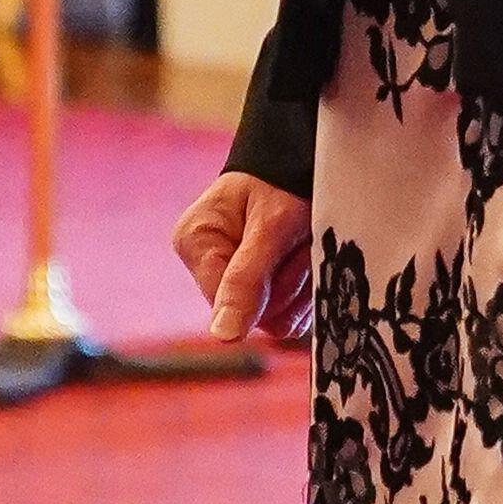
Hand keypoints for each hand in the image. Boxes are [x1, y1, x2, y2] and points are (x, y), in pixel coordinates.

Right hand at [172, 169, 316, 345]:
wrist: (300, 167)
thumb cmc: (282, 184)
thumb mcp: (271, 226)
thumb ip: (246, 281)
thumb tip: (222, 336)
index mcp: (194, 243)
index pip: (228, 301)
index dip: (266, 285)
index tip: (285, 246)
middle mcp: (206, 265)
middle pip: (255, 314)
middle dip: (289, 280)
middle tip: (299, 239)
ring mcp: (233, 282)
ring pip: (277, 319)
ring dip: (303, 284)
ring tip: (302, 243)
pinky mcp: (258, 292)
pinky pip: (289, 318)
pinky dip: (309, 291)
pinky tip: (306, 259)